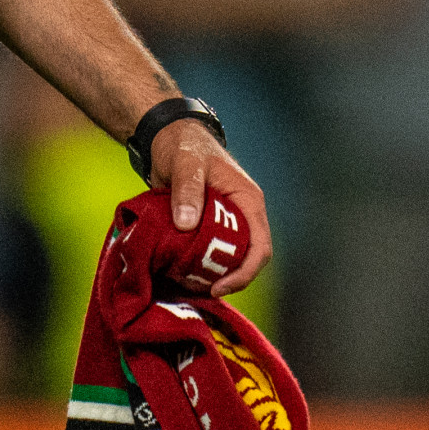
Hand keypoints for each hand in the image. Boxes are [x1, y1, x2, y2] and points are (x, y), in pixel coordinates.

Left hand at [150, 117, 270, 295]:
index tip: (219, 286)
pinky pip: (210, 253)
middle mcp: (244, 216)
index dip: (244, 273)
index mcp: (248, 201)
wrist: (168, 138)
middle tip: (199, 291)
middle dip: (227, 279)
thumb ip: (187, 189)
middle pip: (247, 259)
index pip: (260, 247)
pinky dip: (198, 266)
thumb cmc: (183, 146)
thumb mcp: (185, 163)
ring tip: (188, 286)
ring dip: (212, 275)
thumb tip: (187, 224)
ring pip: (229, 259)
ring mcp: (228, 223)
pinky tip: (180, 274)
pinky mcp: (210, 227)